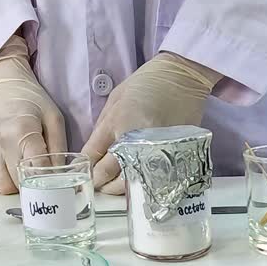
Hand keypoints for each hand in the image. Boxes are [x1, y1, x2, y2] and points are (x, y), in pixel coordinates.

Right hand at [0, 35, 66, 193]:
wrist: (4, 83)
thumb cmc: (32, 100)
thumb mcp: (54, 118)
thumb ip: (58, 147)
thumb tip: (59, 175)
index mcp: (22, 131)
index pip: (35, 170)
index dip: (46, 182)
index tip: (53, 185)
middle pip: (14, 183)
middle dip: (28, 187)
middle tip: (38, 181)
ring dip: (11, 187)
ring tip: (22, 177)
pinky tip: (4, 173)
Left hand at [81, 52, 221, 194]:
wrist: (183, 77)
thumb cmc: (147, 83)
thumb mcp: (115, 99)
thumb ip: (103, 126)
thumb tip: (93, 151)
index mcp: (116, 122)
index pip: (93, 155)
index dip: (86, 169)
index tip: (83, 175)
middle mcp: (133, 139)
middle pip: (109, 174)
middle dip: (100, 183)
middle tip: (97, 185)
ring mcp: (153, 149)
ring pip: (131, 181)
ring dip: (118, 188)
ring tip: (114, 186)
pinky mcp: (171, 154)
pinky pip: (153, 178)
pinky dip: (143, 183)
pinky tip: (138, 182)